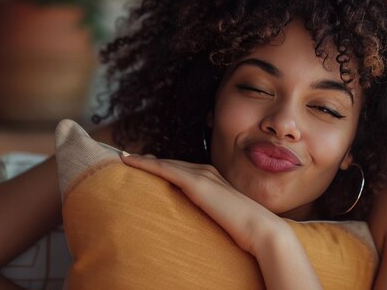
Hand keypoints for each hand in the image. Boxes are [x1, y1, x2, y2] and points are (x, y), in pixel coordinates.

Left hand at [119, 153, 283, 254]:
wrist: (260, 228)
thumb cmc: (246, 228)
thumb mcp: (225, 216)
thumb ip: (214, 211)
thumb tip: (205, 218)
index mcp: (214, 178)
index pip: (183, 169)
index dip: (163, 165)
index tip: (146, 164)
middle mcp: (207, 171)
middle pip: (172, 163)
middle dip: (150, 159)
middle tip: (128, 158)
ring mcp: (202, 175)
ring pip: (166, 163)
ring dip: (144, 160)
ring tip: (125, 158)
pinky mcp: (196, 183)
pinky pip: (165, 170)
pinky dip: (146, 164)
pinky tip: (131, 162)